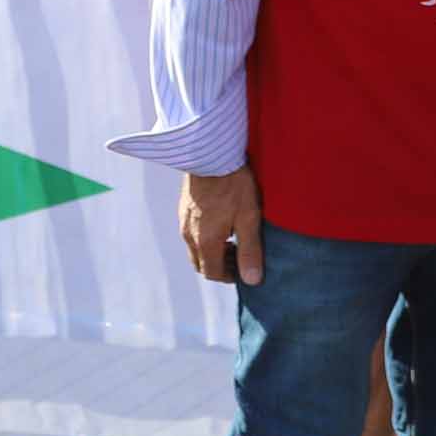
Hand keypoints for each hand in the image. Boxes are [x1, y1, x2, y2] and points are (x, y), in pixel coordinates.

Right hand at [179, 167, 263, 285]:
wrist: (210, 155)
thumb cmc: (234, 185)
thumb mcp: (249, 218)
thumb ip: (250, 251)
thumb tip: (252, 281)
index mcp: (205, 242)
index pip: (212, 273)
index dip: (230, 277)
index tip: (245, 269)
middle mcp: (189, 235)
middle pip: (201, 264)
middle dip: (220, 266)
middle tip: (240, 256)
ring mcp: (183, 222)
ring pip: (195, 249)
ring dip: (213, 252)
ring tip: (234, 239)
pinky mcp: (183, 209)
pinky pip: (192, 234)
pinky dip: (205, 238)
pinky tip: (222, 223)